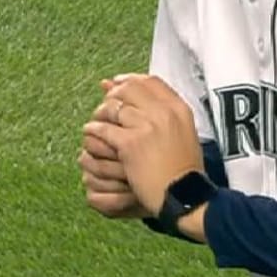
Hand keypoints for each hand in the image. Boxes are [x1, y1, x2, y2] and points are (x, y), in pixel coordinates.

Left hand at [84, 76, 203, 215]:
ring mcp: (147, 126)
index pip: (150, 81)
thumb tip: (144, 102)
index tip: (117, 84)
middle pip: (130, 88)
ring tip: (97, 122)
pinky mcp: (131, 143)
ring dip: (101, 113)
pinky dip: (94, 130)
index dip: (130, 80)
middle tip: (105, 106)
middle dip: (113, 95)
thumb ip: (161, 114)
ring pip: (114, 107)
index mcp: (179, 109)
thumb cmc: (182, 170)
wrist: (185, 195)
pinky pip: (104, 129)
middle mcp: (164, 113)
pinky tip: (91, 135)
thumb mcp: (181, 134)